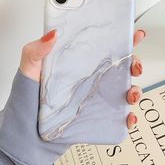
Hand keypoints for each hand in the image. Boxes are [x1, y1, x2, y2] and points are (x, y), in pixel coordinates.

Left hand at [19, 29, 144, 129]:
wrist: (29, 130)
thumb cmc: (29, 96)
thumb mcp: (30, 68)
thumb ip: (36, 50)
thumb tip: (52, 34)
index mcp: (80, 62)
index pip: (103, 45)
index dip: (122, 38)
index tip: (134, 33)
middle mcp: (91, 77)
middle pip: (121, 66)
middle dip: (134, 64)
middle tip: (134, 66)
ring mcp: (96, 96)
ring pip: (125, 89)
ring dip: (135, 90)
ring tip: (130, 94)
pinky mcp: (98, 115)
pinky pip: (120, 115)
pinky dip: (128, 116)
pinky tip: (127, 117)